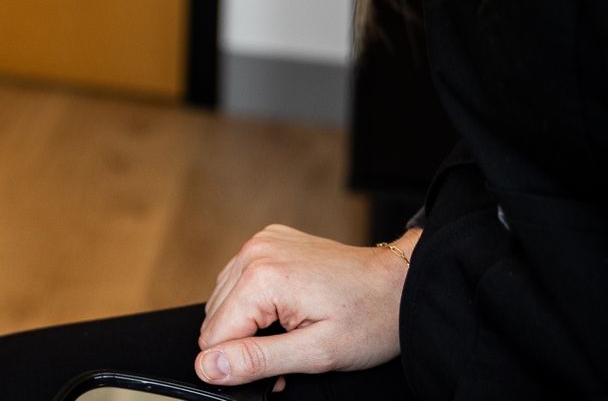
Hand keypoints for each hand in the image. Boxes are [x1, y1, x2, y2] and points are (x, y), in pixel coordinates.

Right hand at [195, 224, 415, 389]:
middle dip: (246, 341)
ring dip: (249, 321)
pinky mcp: (268, 240)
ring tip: (292, 329)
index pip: (214, 335)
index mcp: (261, 277)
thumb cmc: (369, 319)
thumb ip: (256, 360)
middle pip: (216, 316)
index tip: (280, 366)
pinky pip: (240, 278)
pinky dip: (255, 299)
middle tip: (291, 349)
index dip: (242, 361)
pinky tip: (287, 307)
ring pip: (224, 298)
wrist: (400, 283)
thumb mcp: (316, 354)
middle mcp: (253, 252)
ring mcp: (260, 241)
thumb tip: (207, 366)